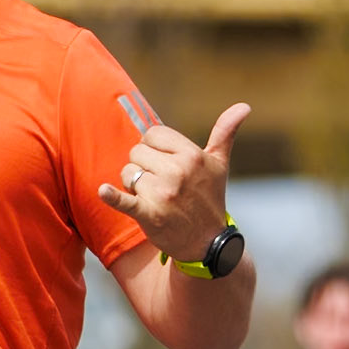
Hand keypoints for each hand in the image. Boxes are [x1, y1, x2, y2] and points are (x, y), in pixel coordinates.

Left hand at [99, 103, 249, 264]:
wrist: (207, 242)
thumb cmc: (209, 198)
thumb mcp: (219, 164)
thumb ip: (225, 132)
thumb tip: (244, 106)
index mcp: (191, 154)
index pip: (152, 134)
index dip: (153, 147)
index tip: (163, 163)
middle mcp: (178, 171)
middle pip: (137, 152)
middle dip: (142, 166)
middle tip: (159, 184)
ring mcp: (163, 193)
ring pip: (128, 173)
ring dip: (133, 184)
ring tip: (152, 197)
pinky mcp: (150, 214)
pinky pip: (125, 201)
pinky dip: (112, 197)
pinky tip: (103, 191)